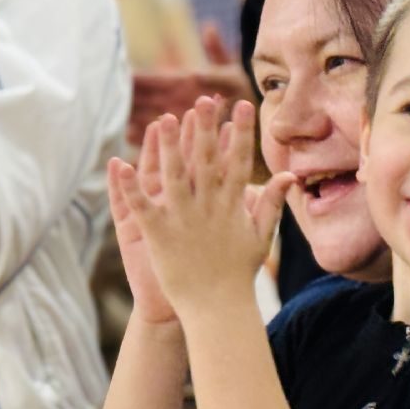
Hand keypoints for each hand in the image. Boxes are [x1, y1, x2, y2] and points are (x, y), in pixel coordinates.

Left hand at [113, 96, 294, 316]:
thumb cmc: (238, 274)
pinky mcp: (160, 235)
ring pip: (175, 176)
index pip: (238, 162)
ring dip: (170, 147)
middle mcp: (209, 208)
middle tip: (204, 99)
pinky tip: (121, 164)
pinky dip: (131, 187)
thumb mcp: (260, 236)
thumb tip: (289, 176)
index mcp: (232, 206)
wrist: (217, 309)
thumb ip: (271, 203)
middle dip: (206, 128)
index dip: (241, 132)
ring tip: (165, 118)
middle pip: (207, 161)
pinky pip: (143, 206)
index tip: (243, 104)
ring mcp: (183, 221)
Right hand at [128, 25, 253, 145]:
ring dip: (135, 120)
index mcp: (184, 82)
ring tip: (118, 123)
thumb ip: (218, 53)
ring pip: (150, 119)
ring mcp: (177, 119)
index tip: (120, 75)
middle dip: (129, 100)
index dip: (140, 78)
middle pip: (147, 99)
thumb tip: (208, 28)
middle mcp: (177, 100)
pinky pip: (161, 140)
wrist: (253, 115)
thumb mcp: (232, 71)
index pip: (156, 79)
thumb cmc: (242, 90)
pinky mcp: (182, 138)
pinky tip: (132, 141)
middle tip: (107, 99)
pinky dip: (147, 140)